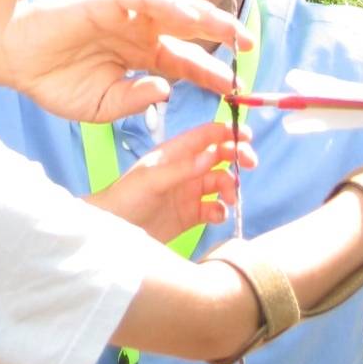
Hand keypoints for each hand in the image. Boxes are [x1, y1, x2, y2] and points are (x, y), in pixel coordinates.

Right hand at [2, 0, 254, 122]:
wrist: (15, 61)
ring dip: (206, 17)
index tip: (238, 90)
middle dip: (223, 37)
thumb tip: (167, 91)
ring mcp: (126, 15)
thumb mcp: (102, 107)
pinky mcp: (107, 0)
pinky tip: (190, 19)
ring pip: (175, 9)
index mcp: (142, 57)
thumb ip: (134, 100)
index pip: (187, 63)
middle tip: (252, 47)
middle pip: (191, 31)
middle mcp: (141, 32)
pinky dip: (169, 5)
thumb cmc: (55, 82)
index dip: (213, 74)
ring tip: (232, 30)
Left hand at [88, 122, 256, 242]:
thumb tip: (213, 154)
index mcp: (175, 153)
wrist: (112, 231)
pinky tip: (216, 215)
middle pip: (219, 157)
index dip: (227, 132)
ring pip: (221, 183)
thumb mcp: (153, 179)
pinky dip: (221, 210)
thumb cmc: (126, 197)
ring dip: (230, 187)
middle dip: (237, 157)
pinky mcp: (191, 215)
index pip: (206, 135)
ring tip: (228, 198)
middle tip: (250, 164)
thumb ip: (183, 168)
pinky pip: (215, 208)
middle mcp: (185, 169)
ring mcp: (189, 192)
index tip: (247, 136)